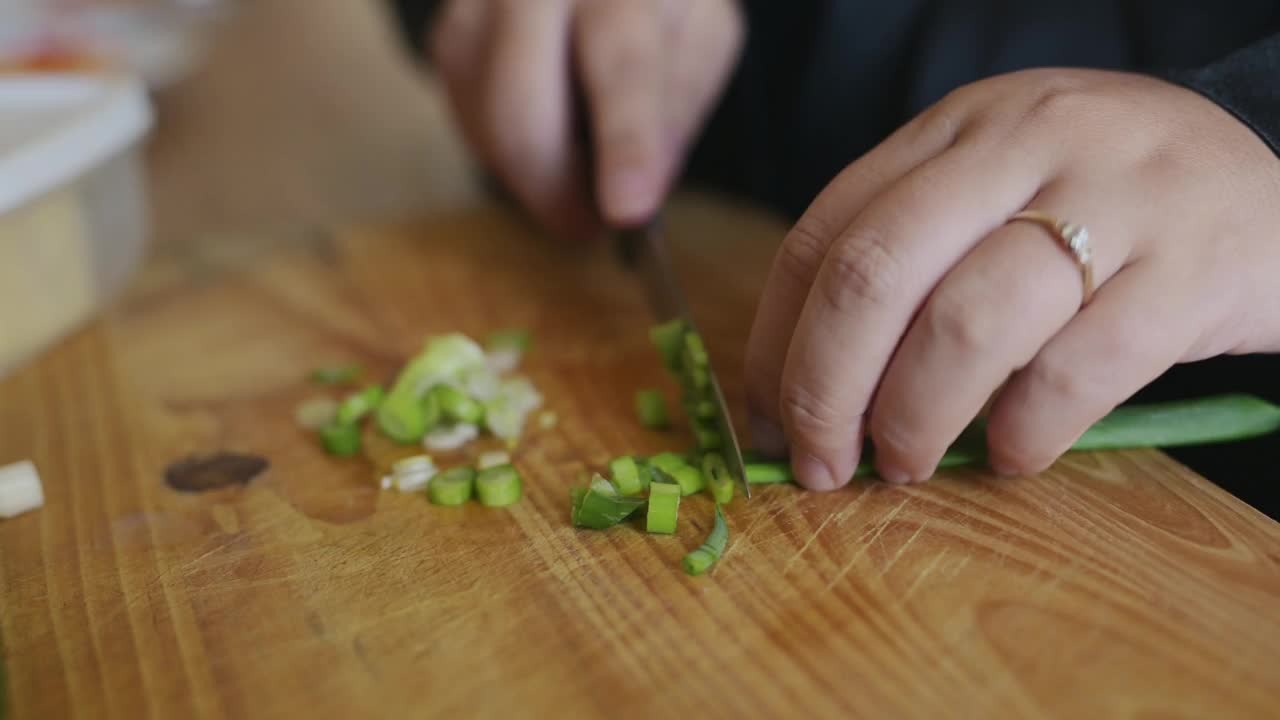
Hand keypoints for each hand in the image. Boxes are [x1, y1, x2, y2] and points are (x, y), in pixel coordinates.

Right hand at [430, 0, 742, 239]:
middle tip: (590, 226)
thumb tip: (647, 187)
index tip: (630, 211)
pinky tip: (548, 129)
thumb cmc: (653, 4)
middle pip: (520, 107)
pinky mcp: (449, 39)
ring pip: (489, 127)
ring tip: (577, 161)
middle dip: (555, 190)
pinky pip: (472, 126)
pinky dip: (512, 153)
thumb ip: (681, 103)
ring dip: (535, 176)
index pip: (622, 65)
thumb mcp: (702, 37)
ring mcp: (478, 8)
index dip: (627, 145)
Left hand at [744, 68, 1279, 489]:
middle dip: (824, 389)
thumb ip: (917, 258)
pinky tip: (1014, 455)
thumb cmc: (1112, 209)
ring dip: (914, 419)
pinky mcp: (1193, 267)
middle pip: (873, 274)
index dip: (777, 340)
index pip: (825, 233)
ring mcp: (1112, 197)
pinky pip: (1076, 368)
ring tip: (910, 465)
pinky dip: (1024, 431)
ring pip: (966, 324)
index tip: (768, 419)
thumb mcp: (1006, 189)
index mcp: (958, 128)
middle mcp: (1024, 143)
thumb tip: (810, 393)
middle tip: (822, 465)